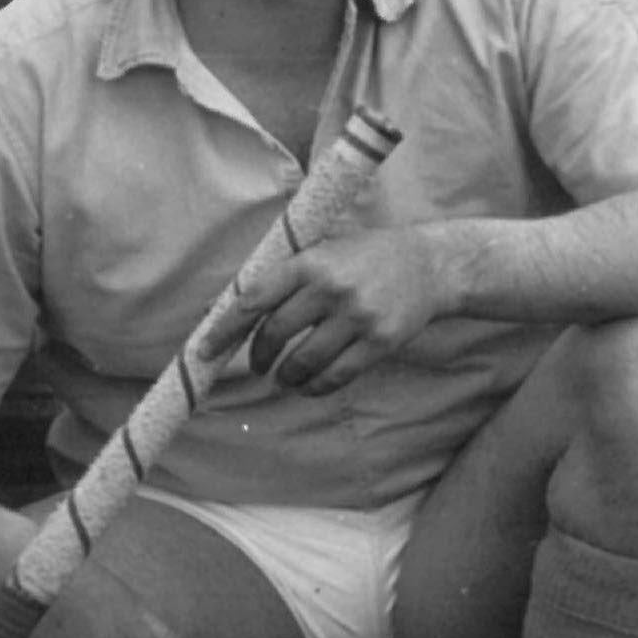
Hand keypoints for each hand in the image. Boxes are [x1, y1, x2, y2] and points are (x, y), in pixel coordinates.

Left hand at [207, 222, 448, 396]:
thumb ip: (288, 274)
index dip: (225, 329)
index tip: (205, 350)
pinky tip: (310, 385)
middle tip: (258, 365)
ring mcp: (357, 317)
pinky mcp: (379, 341)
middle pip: (275, 334)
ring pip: (303, 361)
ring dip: (286, 376)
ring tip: (285, 377)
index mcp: (311, 262)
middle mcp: (331, 288)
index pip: (254, 299)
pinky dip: (316, 387)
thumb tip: (234, 307)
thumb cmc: (369, 256)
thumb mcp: (327, 250)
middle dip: (259, 356)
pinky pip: (336, 376)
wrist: (431, 264)